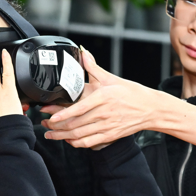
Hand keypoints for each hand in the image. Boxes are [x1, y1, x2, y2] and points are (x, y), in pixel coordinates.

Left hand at [40, 49, 156, 148]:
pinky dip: (77, 143)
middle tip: (44, 124)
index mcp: (103, 97)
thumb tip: (82, 52)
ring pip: (80, 135)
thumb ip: (93, 67)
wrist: (151, 109)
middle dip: (57, 126)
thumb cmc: (132, 93)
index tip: (50, 115)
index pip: (79, 108)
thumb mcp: (111, 79)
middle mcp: (104, 113)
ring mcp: (107, 126)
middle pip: (76, 123)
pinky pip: (90, 143)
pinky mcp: (110, 136)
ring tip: (50, 134)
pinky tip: (68, 141)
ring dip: (63, 136)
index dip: (62, 114)